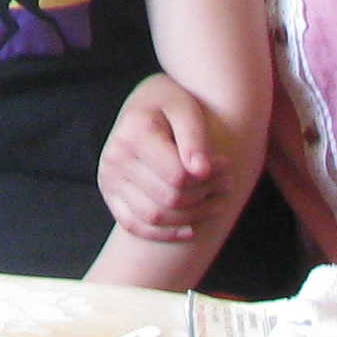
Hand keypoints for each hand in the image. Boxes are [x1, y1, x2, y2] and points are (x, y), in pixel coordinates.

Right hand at [98, 70, 227, 241]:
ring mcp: (109, 178)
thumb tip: (200, 171)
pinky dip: (163, 234)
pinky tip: (191, 228)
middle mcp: (115, 158)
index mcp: (133, 133)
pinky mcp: (110, 193)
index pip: (177, 175)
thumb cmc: (169, 102)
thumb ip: (194, 137)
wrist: (145, 103)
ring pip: (154, 217)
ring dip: (191, 216)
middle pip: (168, 199)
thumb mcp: (186, 107)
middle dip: (204, 197)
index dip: (208, 178)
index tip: (227, 165)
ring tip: (217, 202)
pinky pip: (134, 225)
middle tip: (228, 184)